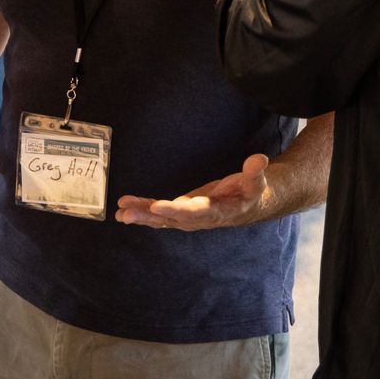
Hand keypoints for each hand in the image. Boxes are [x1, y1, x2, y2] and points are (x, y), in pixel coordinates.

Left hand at [116, 154, 273, 229]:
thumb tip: (259, 159)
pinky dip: (142, 212)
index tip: (158, 206)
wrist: (247, 207)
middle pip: (172, 218)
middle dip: (149, 216)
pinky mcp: (180, 213)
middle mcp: (199, 218)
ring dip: (140, 216)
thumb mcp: (256, 182)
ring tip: (120, 213)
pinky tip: (123, 211)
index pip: (195, 211)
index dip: (177, 210)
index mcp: (217, 211)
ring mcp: (188, 218)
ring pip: (162, 219)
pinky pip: (159, 215)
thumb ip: (255, 172)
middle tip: (127, 213)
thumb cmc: (250, 192)